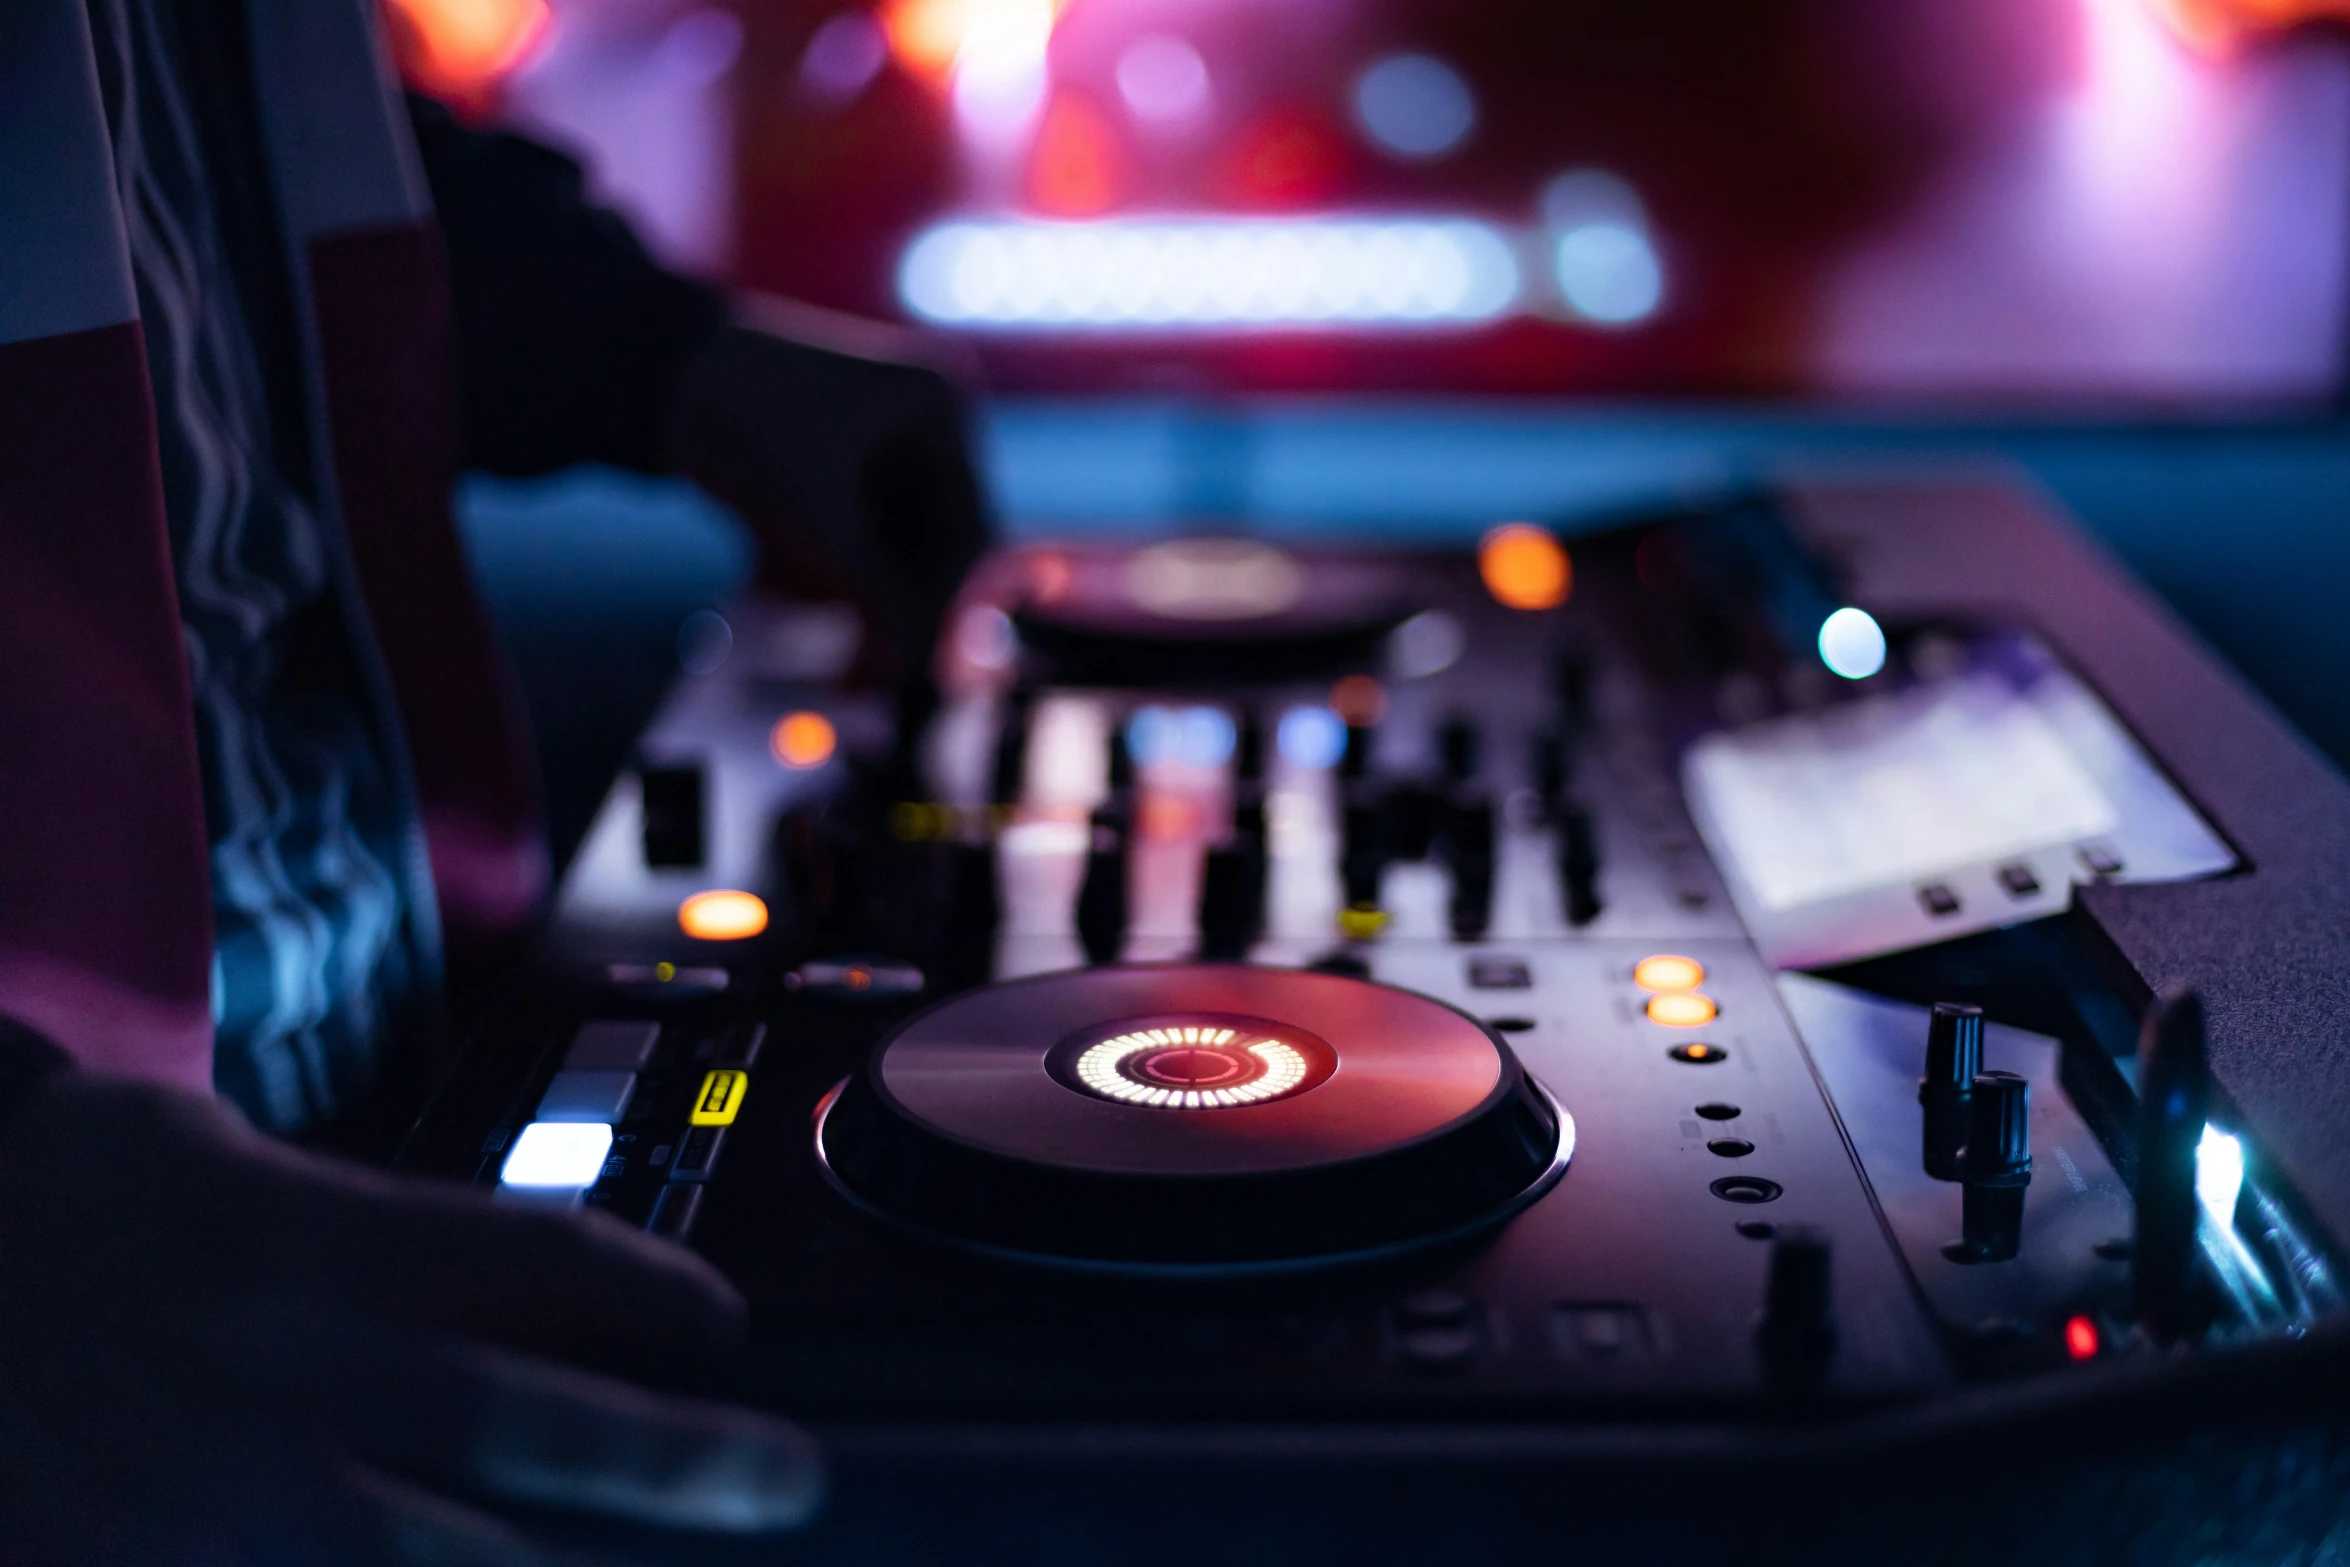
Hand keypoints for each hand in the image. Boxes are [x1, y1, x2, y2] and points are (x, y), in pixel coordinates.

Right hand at [0, 1070, 820, 1563]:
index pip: (530, 1255)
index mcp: (309, 1242)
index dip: (652, 1292)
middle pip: (520, 1419)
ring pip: (420, 1553)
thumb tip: (497, 1282)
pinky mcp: (130, 1565)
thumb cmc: (54, 1196)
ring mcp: (208, 1488)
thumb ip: (351, 1220)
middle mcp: (283, 1366)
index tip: (729, 1328)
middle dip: (672, 1458)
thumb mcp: (205, 1151)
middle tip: (791, 1482)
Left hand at [671, 298, 992, 687]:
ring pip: (882, 548)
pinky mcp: (835, 448)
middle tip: (850, 679)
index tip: (914, 675)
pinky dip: (812, 555)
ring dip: (833, 580)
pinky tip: (763, 553)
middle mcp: (922, 414)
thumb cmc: (737, 434)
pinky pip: (848, 528)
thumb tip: (918, 670)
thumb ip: (879, 603)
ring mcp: (880, 429)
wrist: (639, 372)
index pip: (969, 537)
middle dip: (876, 603)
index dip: (942, 615)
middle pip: (926, 548)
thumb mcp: (819, 530)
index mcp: (940, 409)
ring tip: (775, 579)